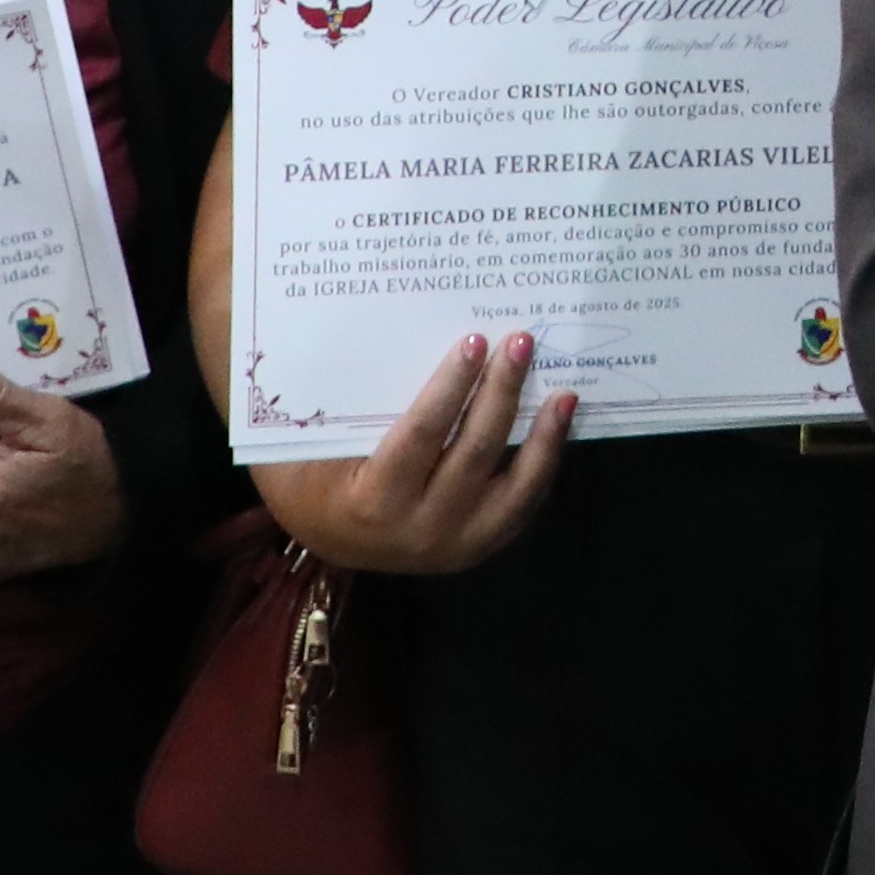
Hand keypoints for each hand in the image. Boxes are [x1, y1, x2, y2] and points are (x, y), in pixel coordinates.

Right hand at [244, 332, 576, 580]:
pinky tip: (558, 423)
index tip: (474, 341)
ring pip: (513, 488)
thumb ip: (346, 403)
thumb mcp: (311, 444)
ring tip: (563, 391)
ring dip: (542, 436)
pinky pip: (522, 504)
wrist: (327, 540)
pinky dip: (545, 463)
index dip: (450, 387)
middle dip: (501, 393)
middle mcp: (419, 529)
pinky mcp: (478, 545)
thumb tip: (386, 330)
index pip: (421, 437)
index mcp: (372, 502)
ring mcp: (455, 544)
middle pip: (473, 454)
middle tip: (520, 341)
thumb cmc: (311, 475)